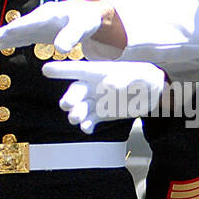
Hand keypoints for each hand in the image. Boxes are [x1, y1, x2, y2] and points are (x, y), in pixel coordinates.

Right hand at [0, 0, 120, 54]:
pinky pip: (30, 36)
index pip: (27, 24)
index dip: (12, 31)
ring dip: (11, 37)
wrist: (101, 17)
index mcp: (49, 15)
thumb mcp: (83, 27)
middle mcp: (44, 18)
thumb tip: (59, 49)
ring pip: (24, 31)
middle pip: (21, 26)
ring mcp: (45, 25)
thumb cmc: (92, 20)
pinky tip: (10, 44)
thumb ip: (71, 36)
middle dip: (6, 33)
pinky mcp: (48, 32)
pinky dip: (19, 40)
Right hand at [41, 60, 165, 133]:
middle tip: (68, 104)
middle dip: (70, 98)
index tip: (46, 70)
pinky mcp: (102, 115)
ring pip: (80, 108)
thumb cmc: (145, 77)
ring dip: (75, 114)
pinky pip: (89, 121)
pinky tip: (87, 128)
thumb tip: (106, 86)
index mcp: (98, 72)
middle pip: (75, 92)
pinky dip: (86, 126)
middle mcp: (93, 87)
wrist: (153, 92)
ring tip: (76, 118)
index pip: (77, 70)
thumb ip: (123, 79)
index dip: (61, 70)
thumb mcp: (138, 75)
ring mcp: (96, 102)